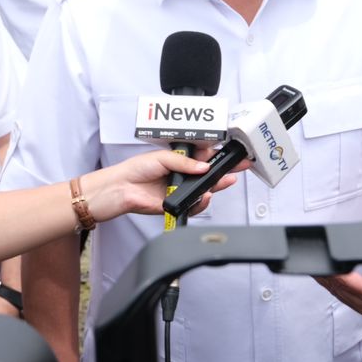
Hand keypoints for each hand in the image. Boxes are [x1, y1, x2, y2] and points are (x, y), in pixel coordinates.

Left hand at [79, 148, 234, 221]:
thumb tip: (203, 166)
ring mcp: (180, 192)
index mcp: (180, 162)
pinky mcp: (177, 205)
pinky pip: (194, 206)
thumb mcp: (162, 158)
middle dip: (225, 171)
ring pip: (205, 191)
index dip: (218, 158)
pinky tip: (205, 195)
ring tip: (225, 180)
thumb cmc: (135, 170)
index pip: (204, 158)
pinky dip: (202, 202)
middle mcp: (182, 177)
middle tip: (240, 167)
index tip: (231, 155)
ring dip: (217, 186)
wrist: (121, 188)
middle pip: (209, 175)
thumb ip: (185, 163)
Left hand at [315, 262, 361, 317]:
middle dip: (327, 279)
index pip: (351, 287)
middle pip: (343, 292)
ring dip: (329, 283)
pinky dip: (336, 288)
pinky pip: (347, 299)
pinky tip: (329, 278)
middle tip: (314, 265)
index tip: (325, 266)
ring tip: (317, 270)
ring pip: (342, 297)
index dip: (336, 276)